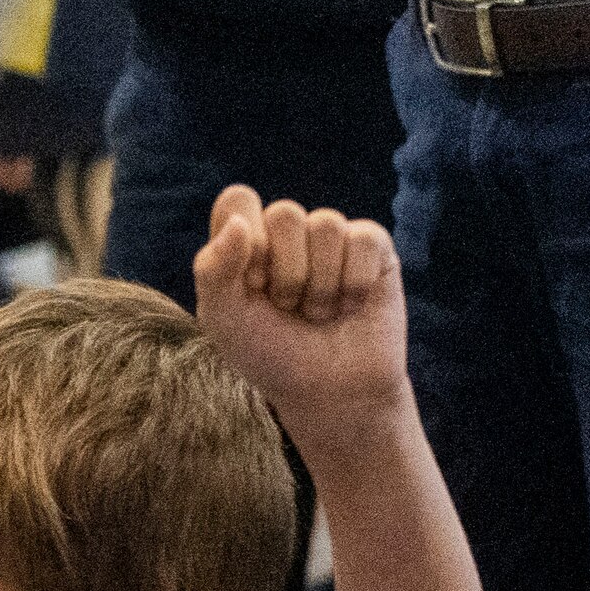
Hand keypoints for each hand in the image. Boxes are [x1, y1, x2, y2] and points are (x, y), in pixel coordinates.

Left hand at [191, 187, 413, 439]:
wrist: (330, 391)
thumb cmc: (271, 355)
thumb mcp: (225, 321)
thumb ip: (214, 270)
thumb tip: (237, 223)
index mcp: (247, 241)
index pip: (238, 200)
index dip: (245, 241)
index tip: (250, 285)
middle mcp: (290, 233)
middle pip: (285, 212)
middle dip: (286, 272)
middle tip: (288, 307)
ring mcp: (334, 238)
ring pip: (327, 225)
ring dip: (321, 285)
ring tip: (319, 312)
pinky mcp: (374, 248)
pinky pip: (364, 239)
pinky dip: (354, 283)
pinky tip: (350, 305)